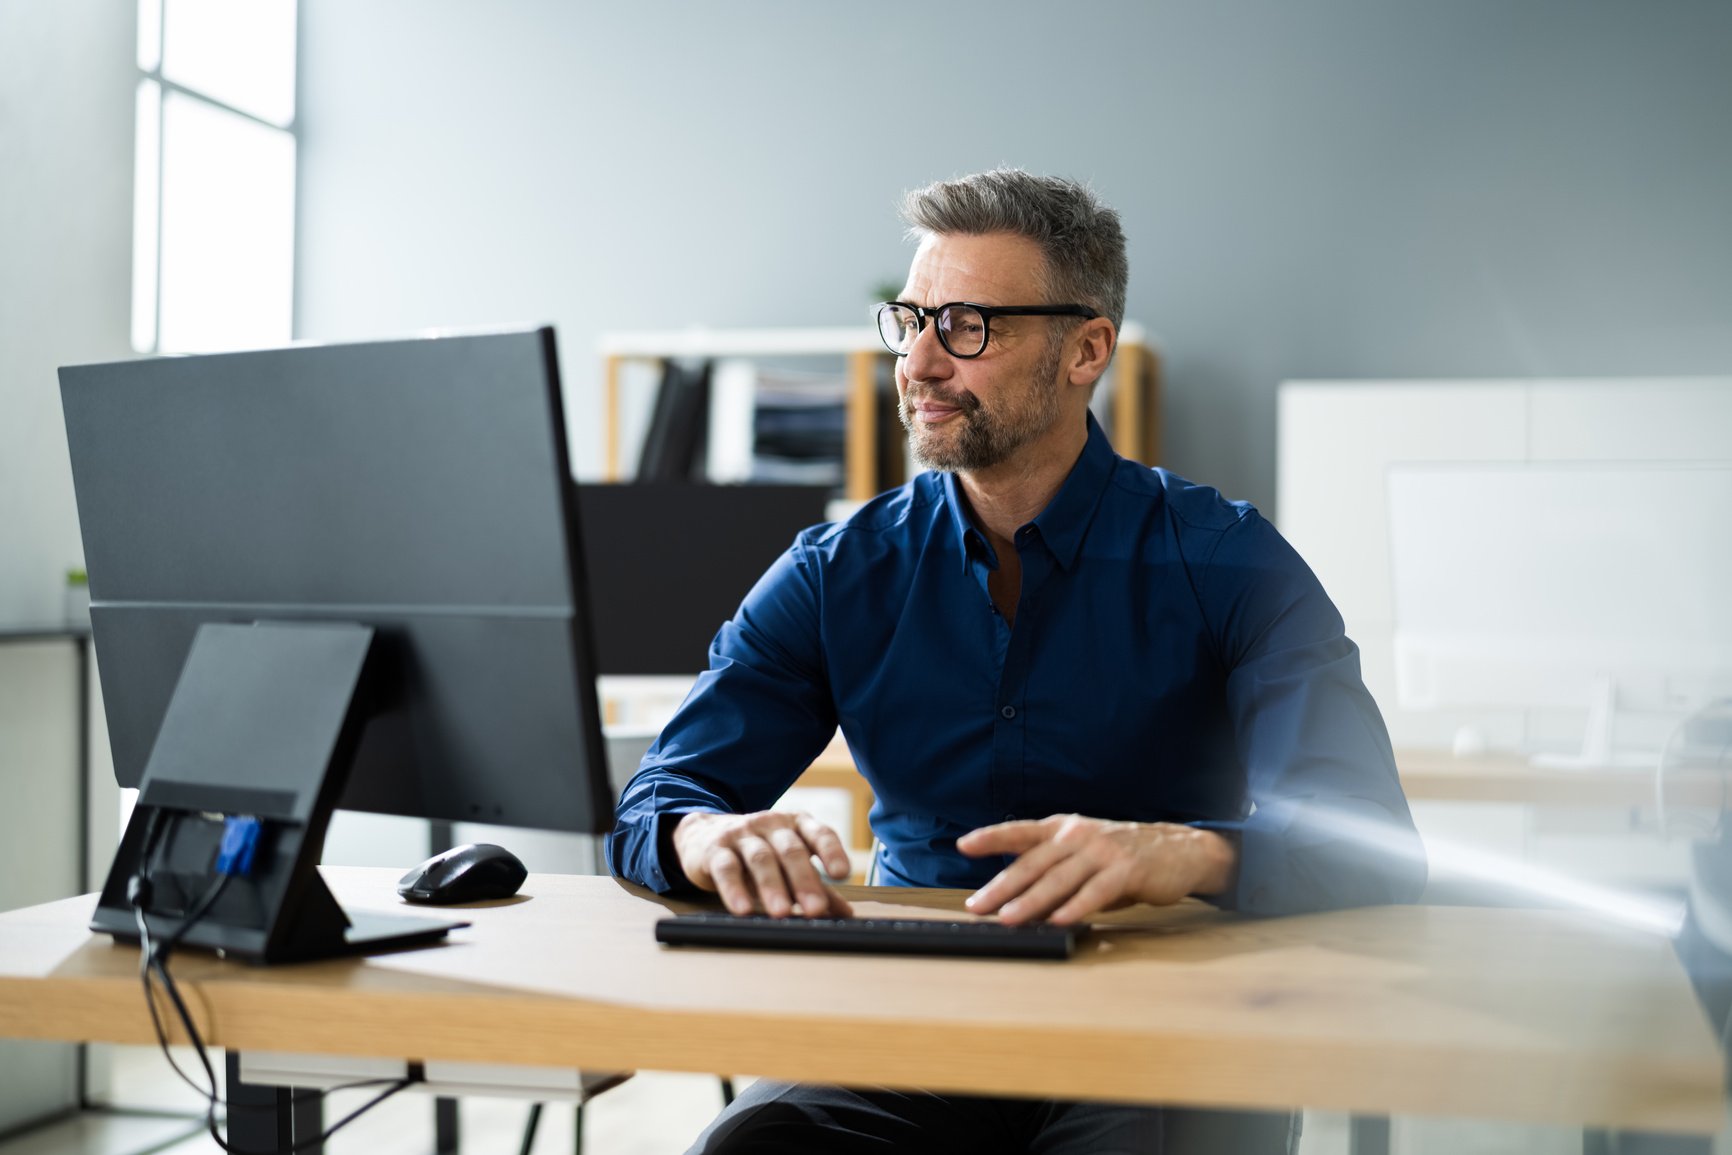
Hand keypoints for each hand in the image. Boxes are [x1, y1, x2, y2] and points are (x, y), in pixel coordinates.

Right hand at [672, 810, 853, 918]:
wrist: (704, 835)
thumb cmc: (757, 851)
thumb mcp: (787, 863)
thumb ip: (816, 885)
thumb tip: (845, 913)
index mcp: (796, 825)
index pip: (819, 833)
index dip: (832, 851)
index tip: (842, 874)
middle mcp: (771, 824)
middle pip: (791, 850)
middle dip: (804, 880)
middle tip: (815, 909)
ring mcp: (743, 834)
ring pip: (760, 858)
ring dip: (772, 886)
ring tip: (781, 912)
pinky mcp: (715, 849)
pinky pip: (727, 868)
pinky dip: (734, 889)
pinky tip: (742, 909)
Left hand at [957, 814, 1234, 925]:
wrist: (1178, 850)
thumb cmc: (1122, 855)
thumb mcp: (1083, 854)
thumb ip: (1053, 872)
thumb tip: (1017, 901)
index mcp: (1064, 828)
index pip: (1021, 831)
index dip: (991, 837)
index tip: (964, 844)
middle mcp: (1079, 835)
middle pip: (1033, 862)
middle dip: (1001, 886)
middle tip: (978, 905)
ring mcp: (1102, 851)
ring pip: (1059, 879)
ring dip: (1031, 902)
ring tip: (1008, 919)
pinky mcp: (1126, 870)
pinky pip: (1095, 892)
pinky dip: (1075, 907)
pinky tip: (1059, 921)